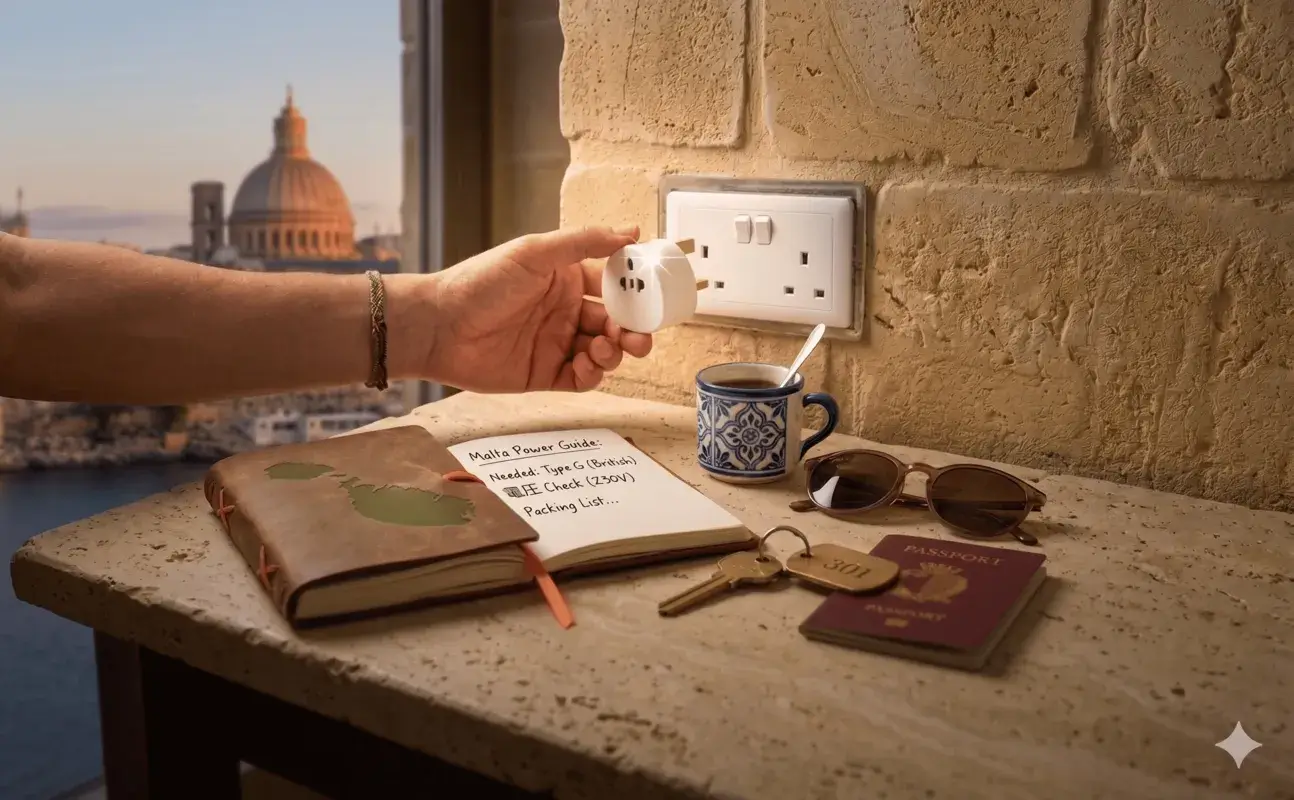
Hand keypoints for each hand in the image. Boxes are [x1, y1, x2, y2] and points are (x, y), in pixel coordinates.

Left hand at [421, 225, 653, 392]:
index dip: (636, 291)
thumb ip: (583, 242)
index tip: (654, 295)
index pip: (614, 284)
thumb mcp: (534, 252)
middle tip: (637, 336)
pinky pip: (583, 378)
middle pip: (616, 322)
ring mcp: (557, 343)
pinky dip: (594, 374)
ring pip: (605, 352)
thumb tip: (631, 231)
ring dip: (615, 352)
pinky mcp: (546, 374)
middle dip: (633, 330)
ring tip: (605, 348)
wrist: (439, 326)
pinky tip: (588, 364)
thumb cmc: (481, 283)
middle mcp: (565, 311)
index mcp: (566, 278)